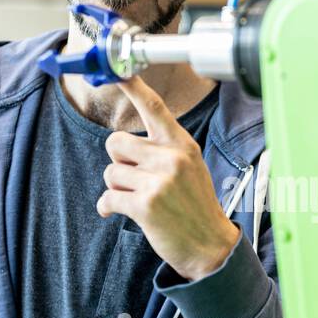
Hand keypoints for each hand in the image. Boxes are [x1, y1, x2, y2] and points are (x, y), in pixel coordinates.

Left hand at [98, 77, 240, 280]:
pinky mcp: (145, 204)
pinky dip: (108, 208)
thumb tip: (121, 143)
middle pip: (115, 142)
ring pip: (110, 172)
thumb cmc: (195, 207)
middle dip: (118, 162)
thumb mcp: (189, 168)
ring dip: (117, 188)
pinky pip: (107, 198)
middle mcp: (171, 158)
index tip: (116, 70)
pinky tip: (119, 212)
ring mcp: (159, 181)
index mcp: (182, 144)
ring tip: (141, 200)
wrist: (210, 247)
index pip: (153, 107)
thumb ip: (162, 150)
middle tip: (136, 180)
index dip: (131, 86)